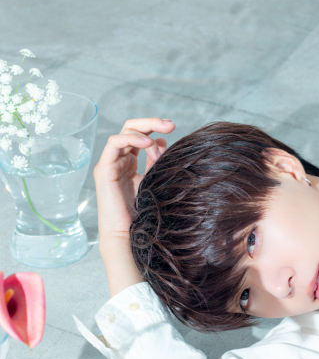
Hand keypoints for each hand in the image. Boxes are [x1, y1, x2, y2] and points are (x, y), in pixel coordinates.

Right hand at [93, 117, 175, 241]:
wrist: (128, 234)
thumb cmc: (141, 213)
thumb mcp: (154, 181)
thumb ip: (156, 162)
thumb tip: (163, 141)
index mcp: (130, 162)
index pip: (141, 135)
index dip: (155, 128)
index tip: (173, 128)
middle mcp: (119, 160)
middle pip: (132, 129)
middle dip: (152, 123)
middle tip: (171, 125)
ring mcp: (110, 163)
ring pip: (124, 132)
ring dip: (144, 131)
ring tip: (160, 139)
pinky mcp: (104, 169)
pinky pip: (114, 143)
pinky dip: (131, 138)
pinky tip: (146, 142)